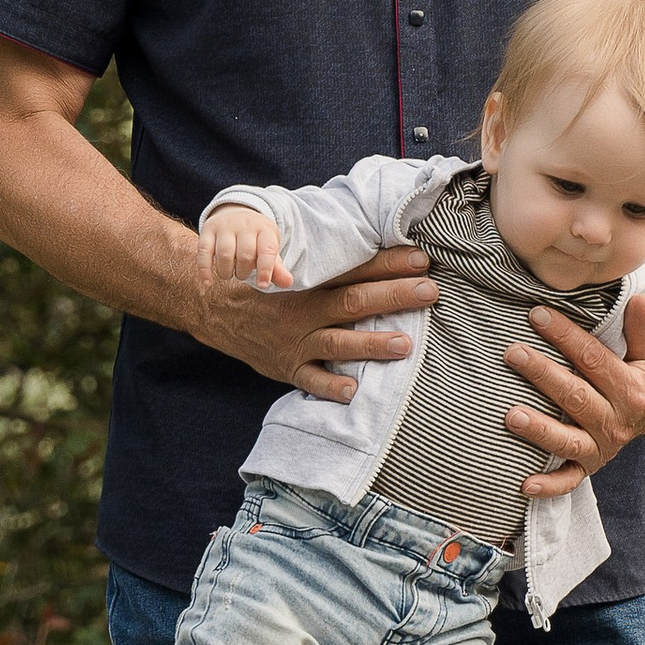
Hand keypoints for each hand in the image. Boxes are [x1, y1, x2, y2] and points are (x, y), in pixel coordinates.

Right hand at [193, 244, 437, 398]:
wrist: (215, 307)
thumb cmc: (267, 284)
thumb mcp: (292, 266)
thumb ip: (332, 265)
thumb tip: (383, 253)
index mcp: (309, 280)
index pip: (354, 269)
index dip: (388, 264)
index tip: (421, 259)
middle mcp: (304, 310)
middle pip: (353, 302)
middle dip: (393, 296)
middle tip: (429, 292)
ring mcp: (295, 341)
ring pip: (337, 343)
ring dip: (371, 344)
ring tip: (405, 344)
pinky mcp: (287, 367)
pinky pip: (310, 380)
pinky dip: (330, 387)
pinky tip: (354, 390)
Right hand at [200, 205, 288, 287]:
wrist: (236, 212)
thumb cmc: (256, 239)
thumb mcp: (269, 249)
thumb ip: (277, 268)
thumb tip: (289, 283)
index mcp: (265, 229)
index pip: (267, 250)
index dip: (266, 270)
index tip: (262, 285)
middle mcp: (245, 225)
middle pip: (245, 254)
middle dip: (244, 272)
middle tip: (243, 274)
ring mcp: (225, 226)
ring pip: (225, 254)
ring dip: (226, 272)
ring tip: (229, 274)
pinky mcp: (207, 230)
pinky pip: (204, 252)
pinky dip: (205, 270)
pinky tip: (208, 283)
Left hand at [502, 291, 644, 499]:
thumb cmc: (644, 373)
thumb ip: (640, 329)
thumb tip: (638, 298)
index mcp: (632, 391)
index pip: (594, 360)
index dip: (565, 336)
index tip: (536, 314)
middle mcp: (617, 423)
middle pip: (575, 397)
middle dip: (543, 375)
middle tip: (513, 353)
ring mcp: (602, 448)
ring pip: (567, 440)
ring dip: (538, 430)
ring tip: (509, 415)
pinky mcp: (589, 467)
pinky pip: (569, 481)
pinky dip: (549, 486)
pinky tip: (524, 484)